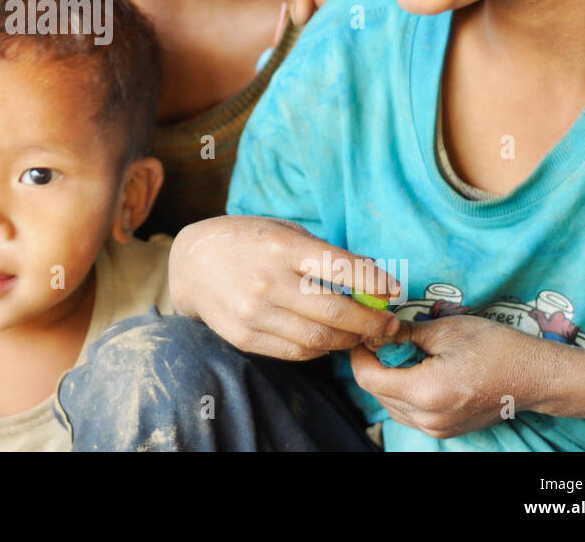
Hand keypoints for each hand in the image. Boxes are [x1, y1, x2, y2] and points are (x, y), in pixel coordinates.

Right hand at [168, 215, 403, 361]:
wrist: (190, 264)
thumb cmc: (246, 241)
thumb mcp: (284, 231)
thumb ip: (327, 253)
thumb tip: (375, 276)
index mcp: (279, 246)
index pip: (339, 267)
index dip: (374, 282)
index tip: (393, 292)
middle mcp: (266, 281)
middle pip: (335, 311)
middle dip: (372, 322)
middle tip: (388, 324)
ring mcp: (253, 312)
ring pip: (319, 339)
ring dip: (349, 339)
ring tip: (361, 334)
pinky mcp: (245, 337)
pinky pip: (296, 352)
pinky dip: (320, 349)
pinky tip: (328, 338)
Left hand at [350, 315, 559, 438]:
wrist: (535, 376)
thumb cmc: (495, 347)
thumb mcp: (445, 330)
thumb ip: (404, 334)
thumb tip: (373, 331)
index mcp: (426, 391)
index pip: (367, 378)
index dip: (359, 353)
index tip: (364, 333)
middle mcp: (428, 418)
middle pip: (376, 392)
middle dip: (373, 364)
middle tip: (383, 338)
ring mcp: (437, 429)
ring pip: (390, 405)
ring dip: (387, 379)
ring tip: (403, 352)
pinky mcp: (444, 431)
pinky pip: (408, 413)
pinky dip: (403, 392)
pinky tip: (417, 370)